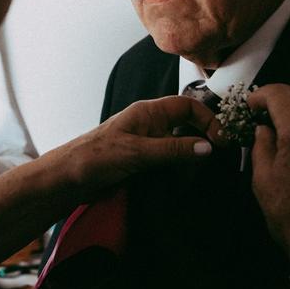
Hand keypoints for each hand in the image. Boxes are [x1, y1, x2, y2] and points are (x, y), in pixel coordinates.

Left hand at [51, 95, 222, 190]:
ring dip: (191, 158)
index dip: (208, 119)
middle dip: (203, 139)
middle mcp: (149, 125)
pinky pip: (168, 161)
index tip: (221, 140)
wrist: (68, 179)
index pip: (188, 106)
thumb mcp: (138, 153)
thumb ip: (173, 150)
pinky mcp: (142, 161)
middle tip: (216, 159)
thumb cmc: (95, 157)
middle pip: (187, 125)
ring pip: (179, 145)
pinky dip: (179, 170)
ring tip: (199, 174)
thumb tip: (207, 147)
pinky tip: (182, 182)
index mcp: (148, 113)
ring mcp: (146, 143)